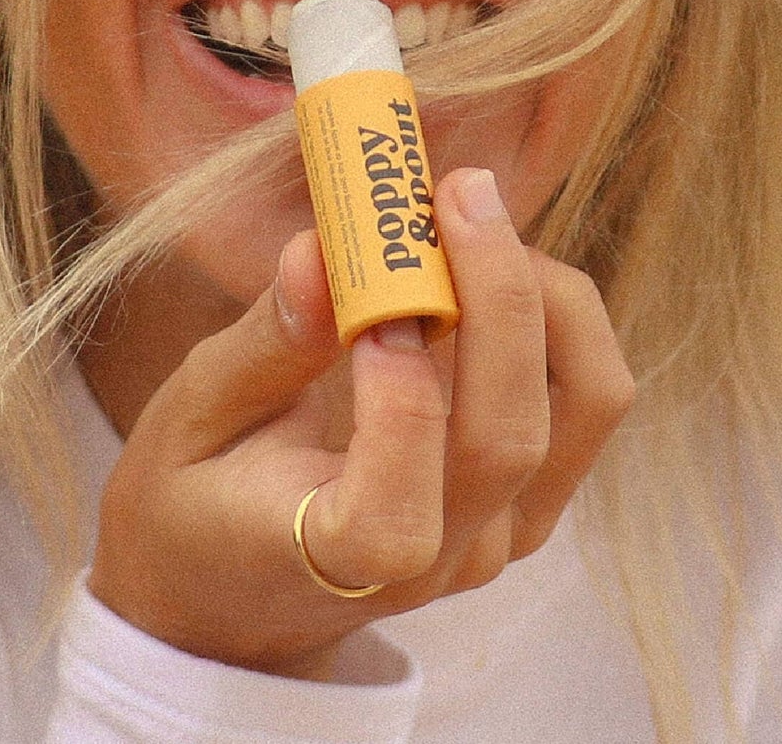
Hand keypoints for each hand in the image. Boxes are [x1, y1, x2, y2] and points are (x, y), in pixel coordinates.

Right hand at [88, 167, 633, 678]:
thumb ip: (261, 346)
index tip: (373, 308)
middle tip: (456, 191)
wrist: (239, 591)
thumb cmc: (198, 499)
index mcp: (329, 563)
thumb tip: (318, 254)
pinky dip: (560, 315)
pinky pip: (589, 400)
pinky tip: (494, 264)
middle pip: (507, 438)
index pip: (392, 523)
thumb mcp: (192, 419)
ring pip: (578, 408)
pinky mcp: (532, 502)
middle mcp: (435, 565)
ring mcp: (497, 537)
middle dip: (496, 296)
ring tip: (473, 217)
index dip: (399, 410)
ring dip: (542, 294)